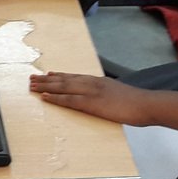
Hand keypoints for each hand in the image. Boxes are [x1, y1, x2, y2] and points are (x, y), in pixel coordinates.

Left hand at [30, 72, 154, 124]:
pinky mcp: (92, 103)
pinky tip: (45, 97)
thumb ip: (107, 94)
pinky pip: (69, 100)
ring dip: (46, 86)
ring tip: (32, 85)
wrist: (145, 104)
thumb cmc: (135, 102)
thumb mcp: (118, 94)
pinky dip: (56, 98)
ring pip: (63, 87)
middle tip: (31, 78)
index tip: (47, 74)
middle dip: (46, 79)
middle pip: (64, 79)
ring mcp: (91, 92)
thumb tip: (101, 99)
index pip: (74, 76)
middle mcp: (92, 83)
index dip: (58, 76)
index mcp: (98, 81)